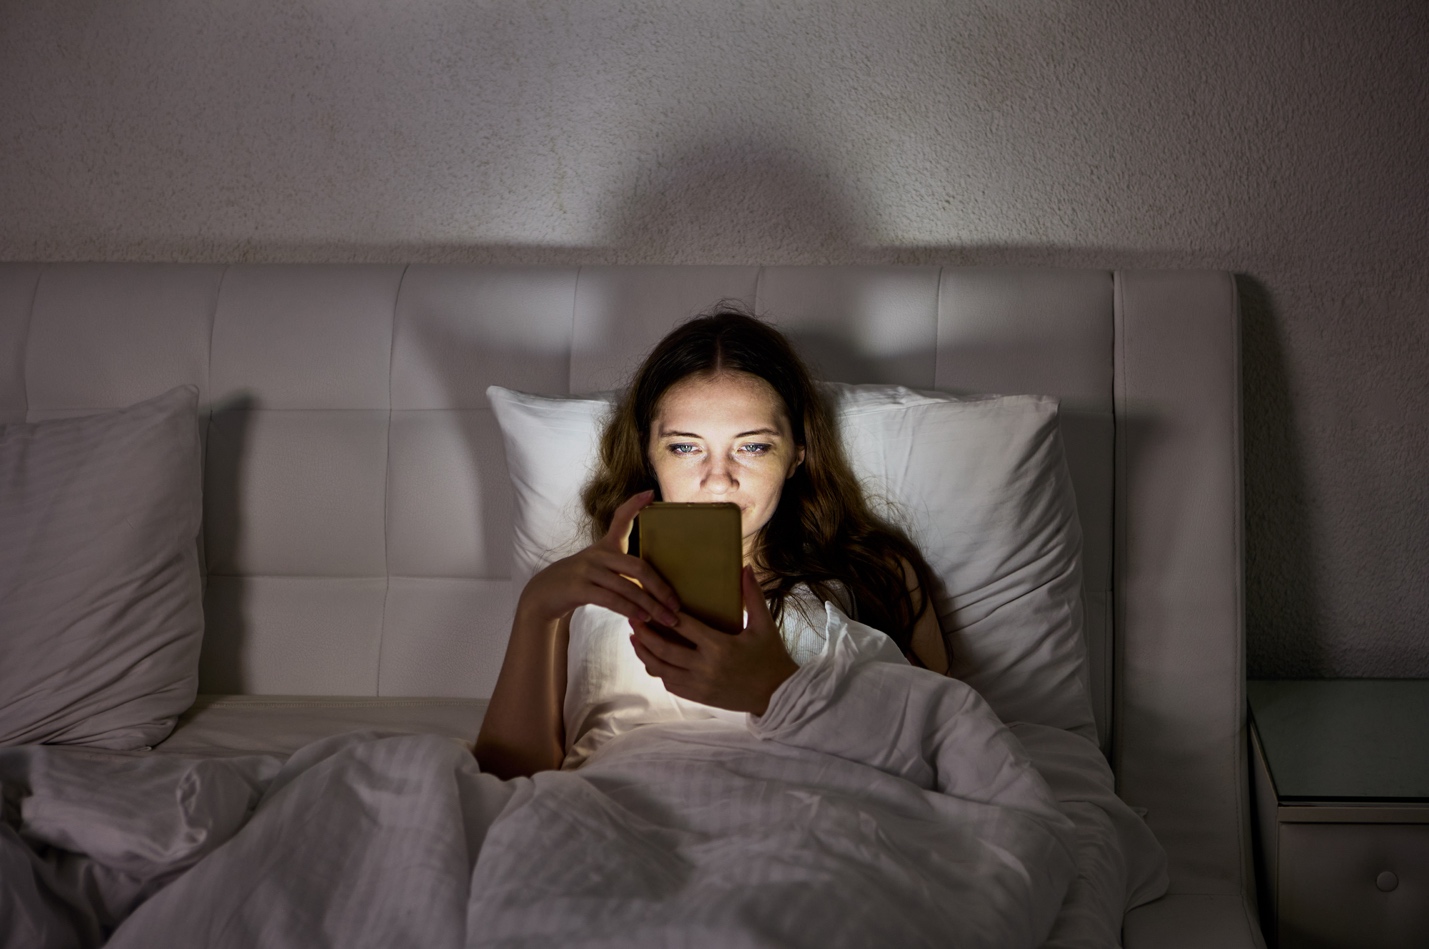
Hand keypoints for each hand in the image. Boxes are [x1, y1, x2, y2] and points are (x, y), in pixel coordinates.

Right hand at [516, 490, 680, 627]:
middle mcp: (597, 554)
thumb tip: (655, 584)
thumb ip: (622, 569)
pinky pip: (611, 599)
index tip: (650, 493)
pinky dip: (630, 610)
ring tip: (666, 619)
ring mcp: (587, 570)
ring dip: (650, 606)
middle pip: (637, 567)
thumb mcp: (599, 568)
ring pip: (627, 587)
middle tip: (676, 605)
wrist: (544, 594)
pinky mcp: (579, 588)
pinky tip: (642, 619)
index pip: (620, 518)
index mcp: (605, 546)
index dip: (635, 504)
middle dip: (661, 588)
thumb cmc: (580, 582)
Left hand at [629, 566, 797, 714]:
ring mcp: (701, 684)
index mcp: (720, 646)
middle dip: (645, 633)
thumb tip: (746, 567)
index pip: (684, 627)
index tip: (650, 601)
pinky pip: (671, 684)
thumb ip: (752, 596)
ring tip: (634, 638)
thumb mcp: (764, 625)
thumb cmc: (770, 656)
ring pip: (662, 669)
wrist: (777, 694)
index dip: (665, 614)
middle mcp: (706, 667)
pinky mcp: (700, 697)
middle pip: (665, 649)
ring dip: (645, 654)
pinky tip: (651, 659)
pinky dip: (658, 671)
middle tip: (632, 617)